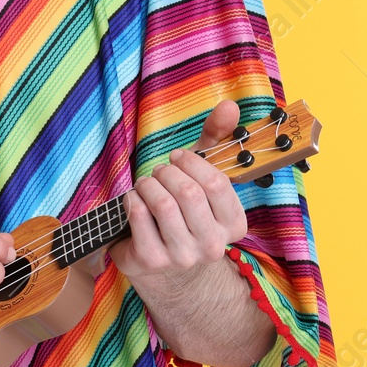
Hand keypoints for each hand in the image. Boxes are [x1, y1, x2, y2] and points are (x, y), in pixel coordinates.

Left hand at [110, 99, 248, 283]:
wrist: (160, 261)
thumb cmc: (183, 210)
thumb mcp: (201, 176)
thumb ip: (216, 140)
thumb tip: (230, 105)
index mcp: (234, 226)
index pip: (217, 184)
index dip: (191, 163)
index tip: (177, 157)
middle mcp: (213, 246)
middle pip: (188, 192)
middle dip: (166, 172)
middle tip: (159, 171)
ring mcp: (182, 257)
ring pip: (162, 203)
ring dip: (147, 184)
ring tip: (146, 183)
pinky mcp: (152, 260)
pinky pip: (138, 215)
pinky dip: (131, 199)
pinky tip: (134, 200)